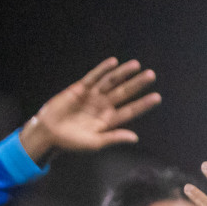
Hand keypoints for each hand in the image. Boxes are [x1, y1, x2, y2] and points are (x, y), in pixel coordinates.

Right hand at [18, 58, 161, 162]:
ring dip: (123, 73)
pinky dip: (103, 69)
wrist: (49, 134)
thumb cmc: (71, 142)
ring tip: (137, 65)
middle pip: (124, 92)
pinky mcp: (79, 88)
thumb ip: (114, 137)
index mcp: (109, 120)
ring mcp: (92, 96)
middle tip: (151, 75)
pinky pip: (93, 77)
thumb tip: (135, 137)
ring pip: (111, 82)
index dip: (143, 104)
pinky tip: (114, 63)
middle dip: (137, 84)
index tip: (157, 97)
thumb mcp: (95, 143)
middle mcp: (103, 106)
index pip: (130, 110)